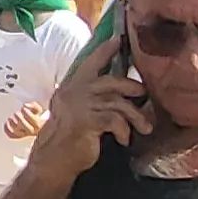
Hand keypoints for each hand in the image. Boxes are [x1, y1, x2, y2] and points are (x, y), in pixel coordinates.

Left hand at [4, 103, 46, 140]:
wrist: (36, 124)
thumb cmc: (36, 115)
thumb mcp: (37, 109)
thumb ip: (33, 105)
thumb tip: (25, 105)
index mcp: (39, 124)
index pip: (35, 121)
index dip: (27, 114)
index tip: (23, 108)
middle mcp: (33, 131)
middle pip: (27, 128)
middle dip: (20, 119)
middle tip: (16, 113)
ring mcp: (25, 134)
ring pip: (19, 133)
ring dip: (12, 124)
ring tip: (10, 118)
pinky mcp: (19, 136)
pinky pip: (12, 135)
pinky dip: (7, 130)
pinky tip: (6, 123)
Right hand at [25, 53, 151, 183]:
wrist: (53, 159)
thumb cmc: (69, 135)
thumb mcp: (77, 109)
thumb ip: (91, 96)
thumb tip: (119, 89)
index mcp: (71, 85)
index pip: (90, 61)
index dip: (105, 49)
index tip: (118, 39)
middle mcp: (74, 91)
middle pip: (110, 81)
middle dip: (132, 86)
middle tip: (144, 95)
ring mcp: (79, 106)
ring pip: (118, 102)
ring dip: (135, 116)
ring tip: (144, 127)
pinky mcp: (86, 121)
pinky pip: (115, 119)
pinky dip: (124, 130)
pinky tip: (124, 139)